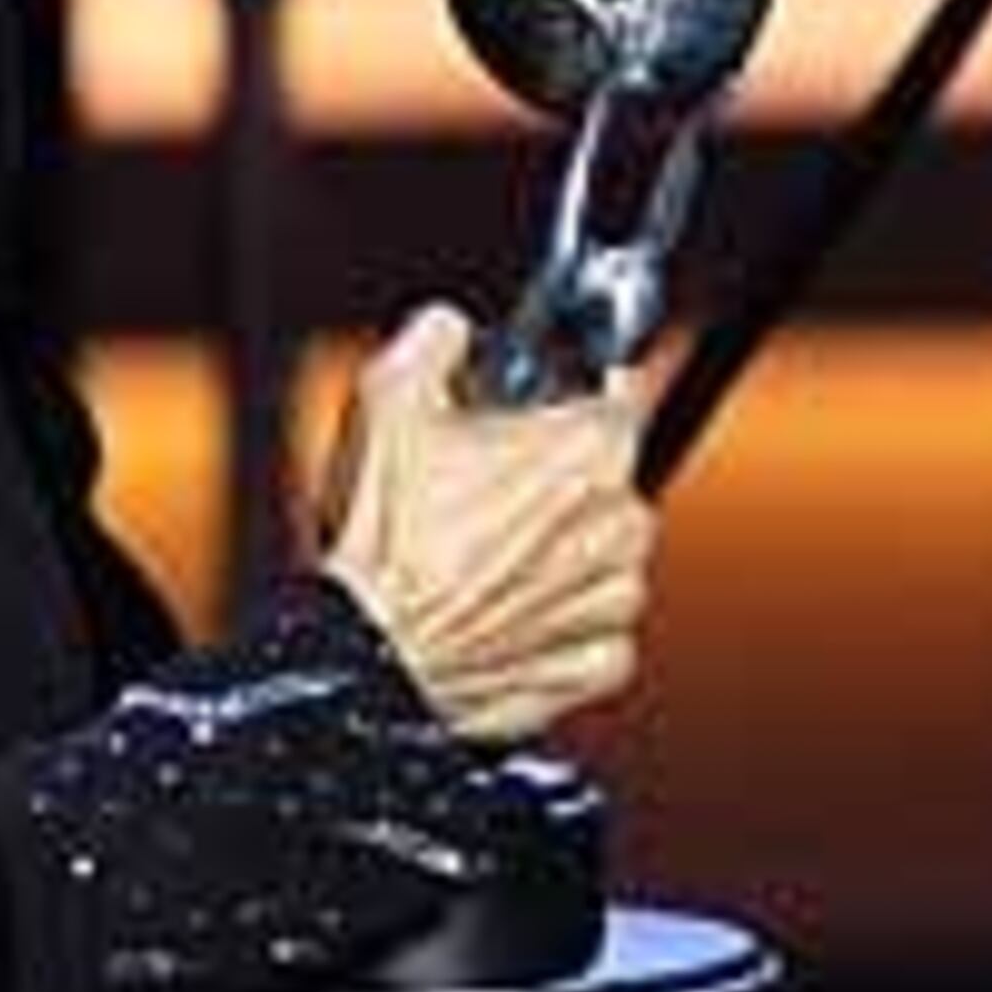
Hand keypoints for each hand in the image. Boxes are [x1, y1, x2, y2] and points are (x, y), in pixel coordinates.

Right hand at [316, 302, 655, 744]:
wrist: (370, 654)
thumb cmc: (386, 544)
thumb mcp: (387, 398)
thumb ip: (435, 338)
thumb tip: (449, 328)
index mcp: (587, 452)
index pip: (621, 396)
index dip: (576, 394)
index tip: (551, 400)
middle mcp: (617, 525)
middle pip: (608, 479)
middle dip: (555, 480)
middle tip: (483, 486)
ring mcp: (612, 600)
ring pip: (604, 558)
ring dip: (559, 554)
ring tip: (483, 554)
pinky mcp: (595, 663)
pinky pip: (593, 629)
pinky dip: (556, 620)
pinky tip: (499, 606)